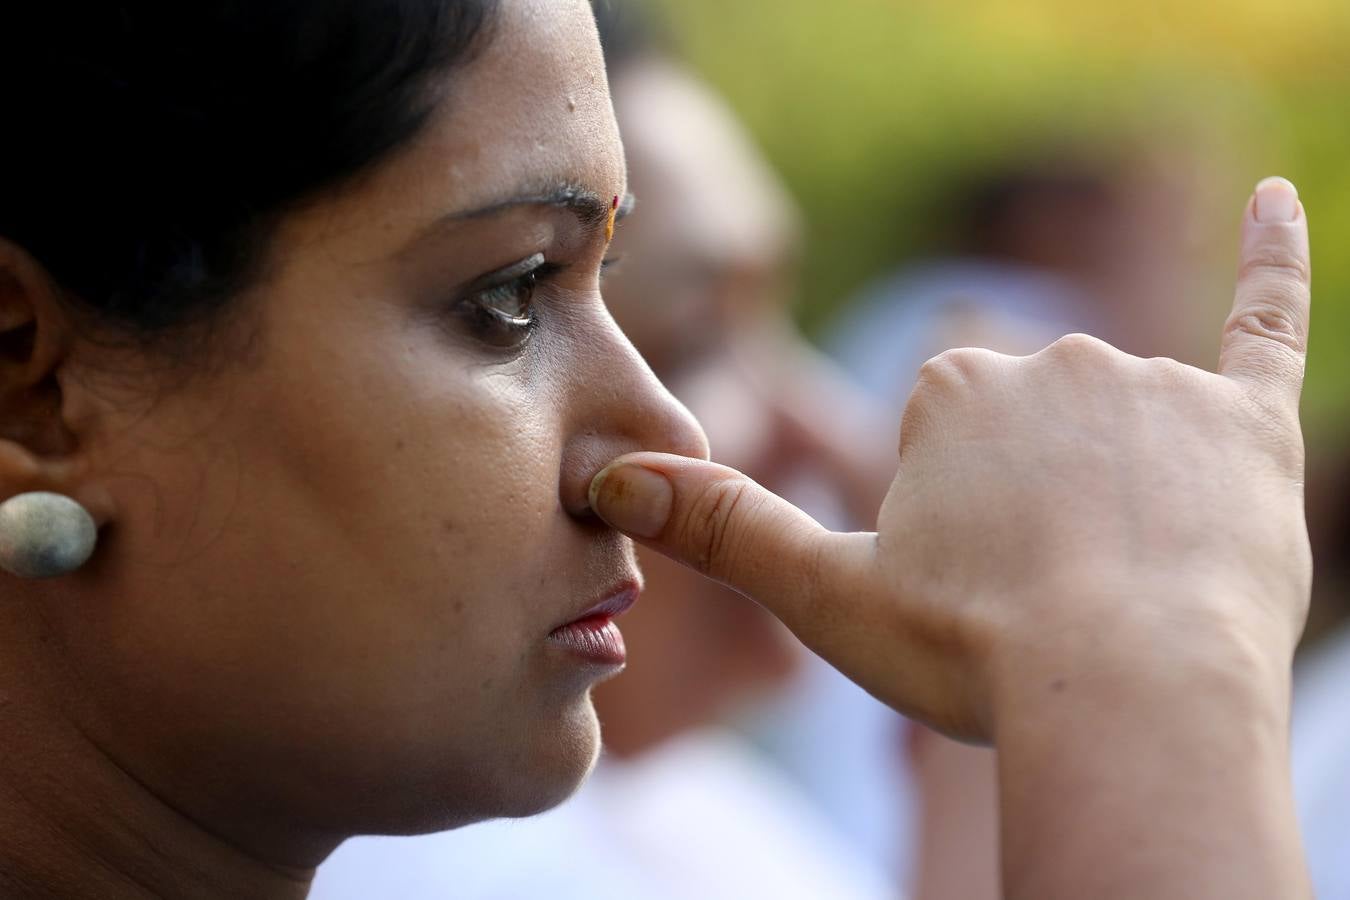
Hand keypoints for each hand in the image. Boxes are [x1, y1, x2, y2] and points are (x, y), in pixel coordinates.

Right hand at [588, 177, 1310, 742]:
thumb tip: (611, 477)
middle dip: (1033, 505)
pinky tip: (1280, 200)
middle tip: (1043, 600)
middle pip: (1032, 427)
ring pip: (1124, 423)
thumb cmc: (969, 647)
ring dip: (1117, 495)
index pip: (946, 437)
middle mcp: (1046, 362)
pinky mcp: (1246, 415)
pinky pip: (1266, 312)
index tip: (971, 582)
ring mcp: (1151, 382)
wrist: (1127, 692)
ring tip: (1119, 591)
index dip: (958, 523)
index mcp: (949, 394)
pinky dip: (1275, 254)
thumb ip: (722, 525)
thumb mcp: (826, 593)